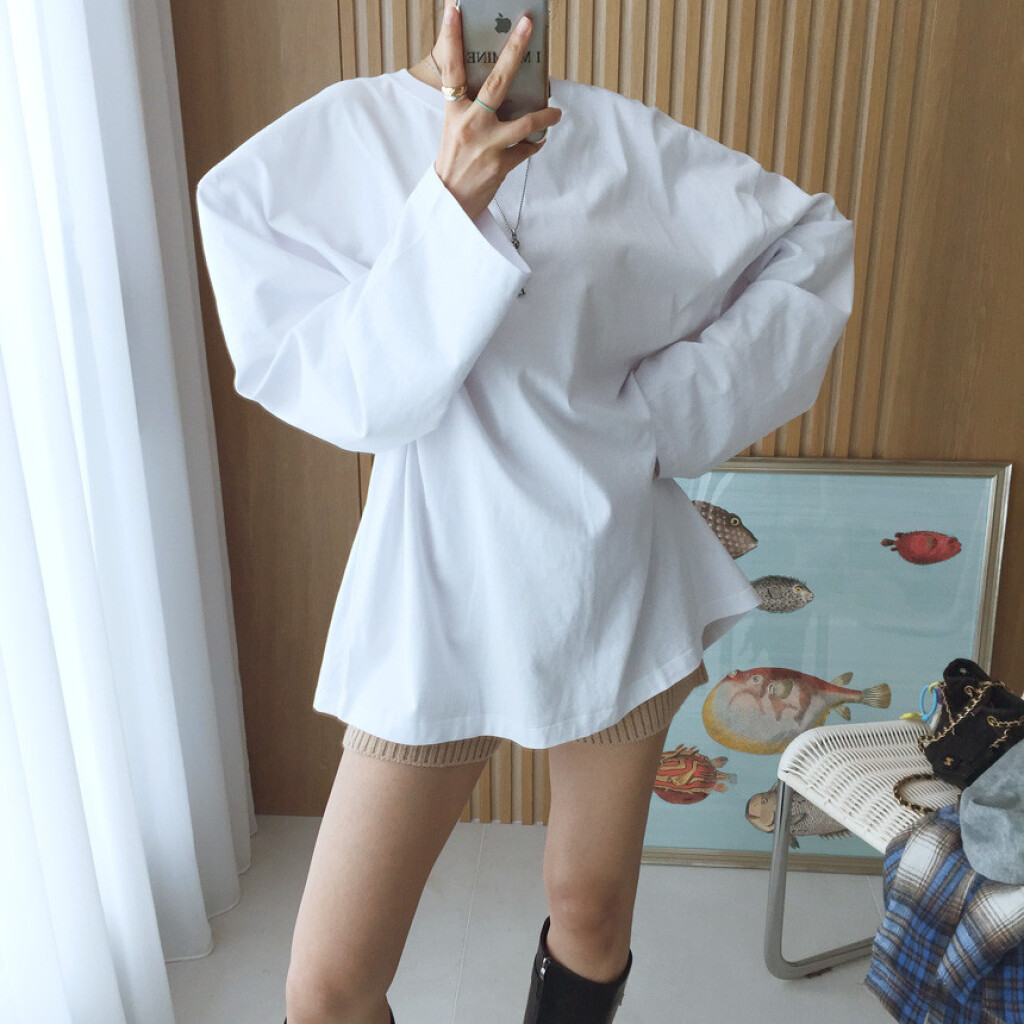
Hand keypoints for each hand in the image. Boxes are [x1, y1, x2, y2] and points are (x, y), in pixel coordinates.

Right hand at [432, 2, 561, 220]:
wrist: (451, 201)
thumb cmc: (454, 161)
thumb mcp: (454, 128)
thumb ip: (471, 107)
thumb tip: (500, 86)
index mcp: (454, 112)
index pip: (452, 70)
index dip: (452, 39)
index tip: (455, 11)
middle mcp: (470, 125)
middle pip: (497, 83)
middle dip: (514, 51)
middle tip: (528, 27)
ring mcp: (487, 145)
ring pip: (525, 122)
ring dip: (545, 116)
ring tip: (555, 113)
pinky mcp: (501, 165)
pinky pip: (527, 149)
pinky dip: (534, 144)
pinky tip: (536, 142)